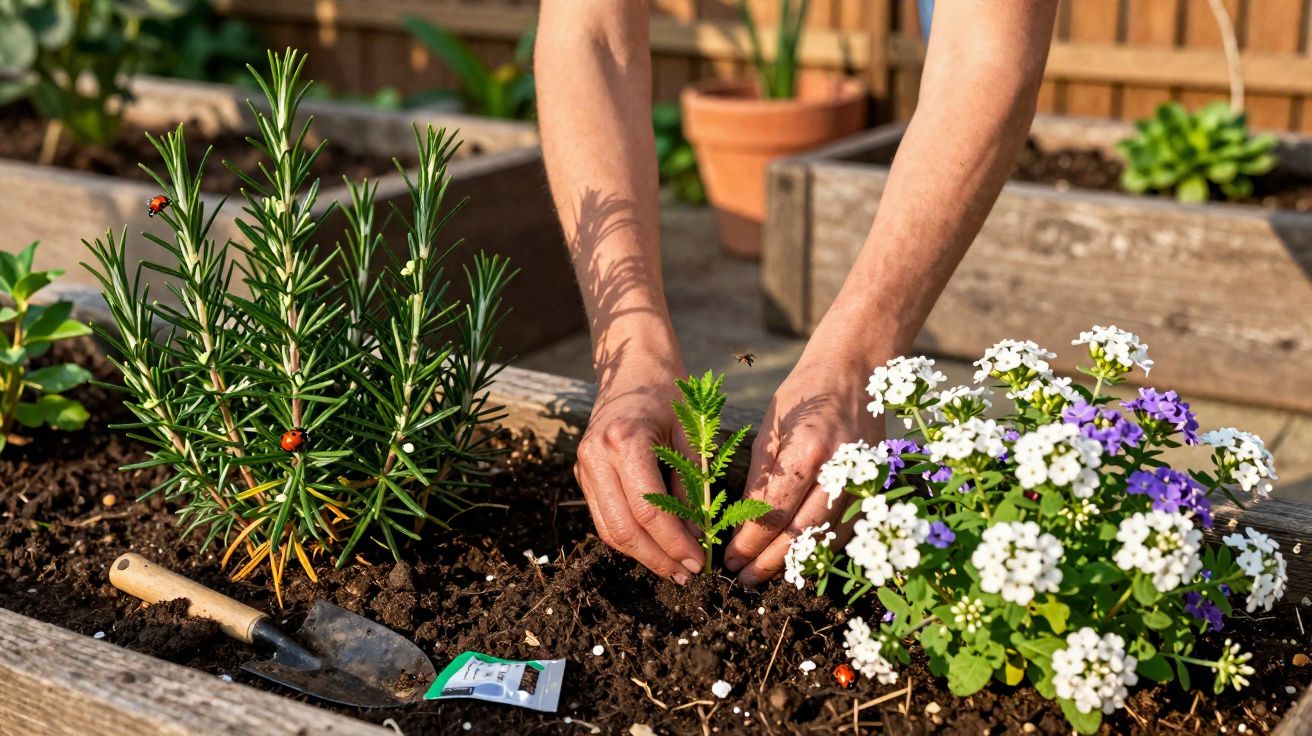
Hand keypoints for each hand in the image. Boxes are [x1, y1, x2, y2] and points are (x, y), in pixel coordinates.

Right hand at [574, 364, 705, 583]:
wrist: (633, 366)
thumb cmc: (669, 393)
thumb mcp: (690, 434)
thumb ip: (693, 486)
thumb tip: (699, 536)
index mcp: (624, 441)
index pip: (648, 510)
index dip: (674, 543)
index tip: (699, 562)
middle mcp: (596, 456)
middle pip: (622, 528)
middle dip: (657, 558)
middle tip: (687, 575)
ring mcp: (584, 466)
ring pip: (608, 529)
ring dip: (642, 554)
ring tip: (674, 568)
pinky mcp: (583, 474)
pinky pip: (604, 516)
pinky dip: (629, 537)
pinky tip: (656, 546)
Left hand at [724, 345, 883, 584]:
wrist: (856, 371)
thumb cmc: (805, 395)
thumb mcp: (771, 427)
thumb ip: (761, 476)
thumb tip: (743, 522)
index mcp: (808, 451)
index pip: (773, 512)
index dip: (749, 541)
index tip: (728, 558)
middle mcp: (839, 471)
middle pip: (802, 534)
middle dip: (769, 562)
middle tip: (743, 579)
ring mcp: (862, 482)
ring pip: (827, 539)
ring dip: (795, 563)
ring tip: (765, 576)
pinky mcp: (874, 488)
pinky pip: (846, 530)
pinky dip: (821, 551)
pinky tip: (799, 561)